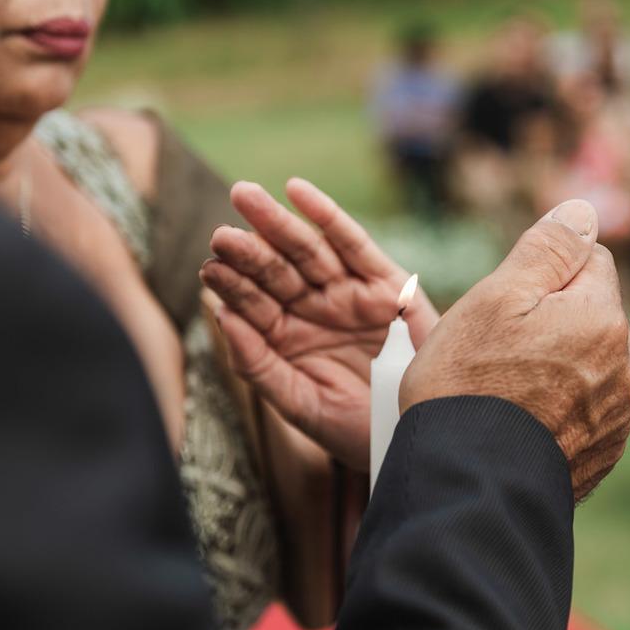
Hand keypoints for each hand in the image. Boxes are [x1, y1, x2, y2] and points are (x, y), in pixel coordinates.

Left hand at [200, 178, 439, 471]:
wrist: (418, 437)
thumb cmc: (356, 430)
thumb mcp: (300, 405)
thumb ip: (258, 365)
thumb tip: (222, 318)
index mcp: (287, 337)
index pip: (252, 302)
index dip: (232, 284)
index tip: (210, 267)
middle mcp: (315, 309)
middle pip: (275, 270)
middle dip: (249, 249)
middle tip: (222, 233)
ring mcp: (349, 293)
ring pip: (308, 250)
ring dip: (277, 223)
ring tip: (246, 197)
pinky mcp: (387, 284)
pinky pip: (353, 243)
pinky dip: (327, 216)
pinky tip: (298, 192)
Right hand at [401, 199, 629, 501]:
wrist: (468, 484)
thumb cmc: (469, 385)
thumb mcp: (495, 297)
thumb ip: (547, 248)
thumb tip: (584, 211)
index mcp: (604, 319)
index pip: (588, 261)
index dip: (541, 276)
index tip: (505, 306)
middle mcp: (625, 367)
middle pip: (589, 315)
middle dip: (551, 321)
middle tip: (494, 353)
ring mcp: (616, 417)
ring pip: (586, 364)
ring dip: (554, 366)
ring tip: (501, 393)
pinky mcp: (601, 456)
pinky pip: (581, 411)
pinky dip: (555, 410)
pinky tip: (516, 424)